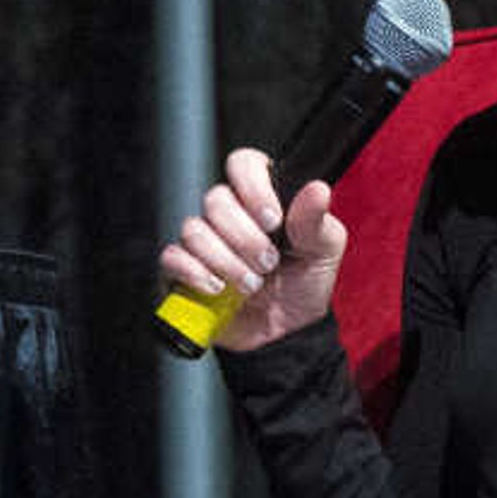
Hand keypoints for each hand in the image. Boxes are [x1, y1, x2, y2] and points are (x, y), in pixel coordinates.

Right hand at [159, 147, 344, 350]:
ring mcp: (202, 241)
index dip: (253, 187)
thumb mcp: (323, 252)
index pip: (243, 164)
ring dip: (226, 261)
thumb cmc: (302, 285)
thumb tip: (317, 190)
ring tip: (251, 283)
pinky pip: (173, 258)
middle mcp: (228, 214)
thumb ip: (317, 222)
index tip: (272, 219)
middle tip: (268, 262)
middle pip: (215, 199)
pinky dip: (196, 274)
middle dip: (245, 237)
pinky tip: (219, 289)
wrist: (285, 333)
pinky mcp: (182, 270)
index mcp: (261, 198)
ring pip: (194, 230)